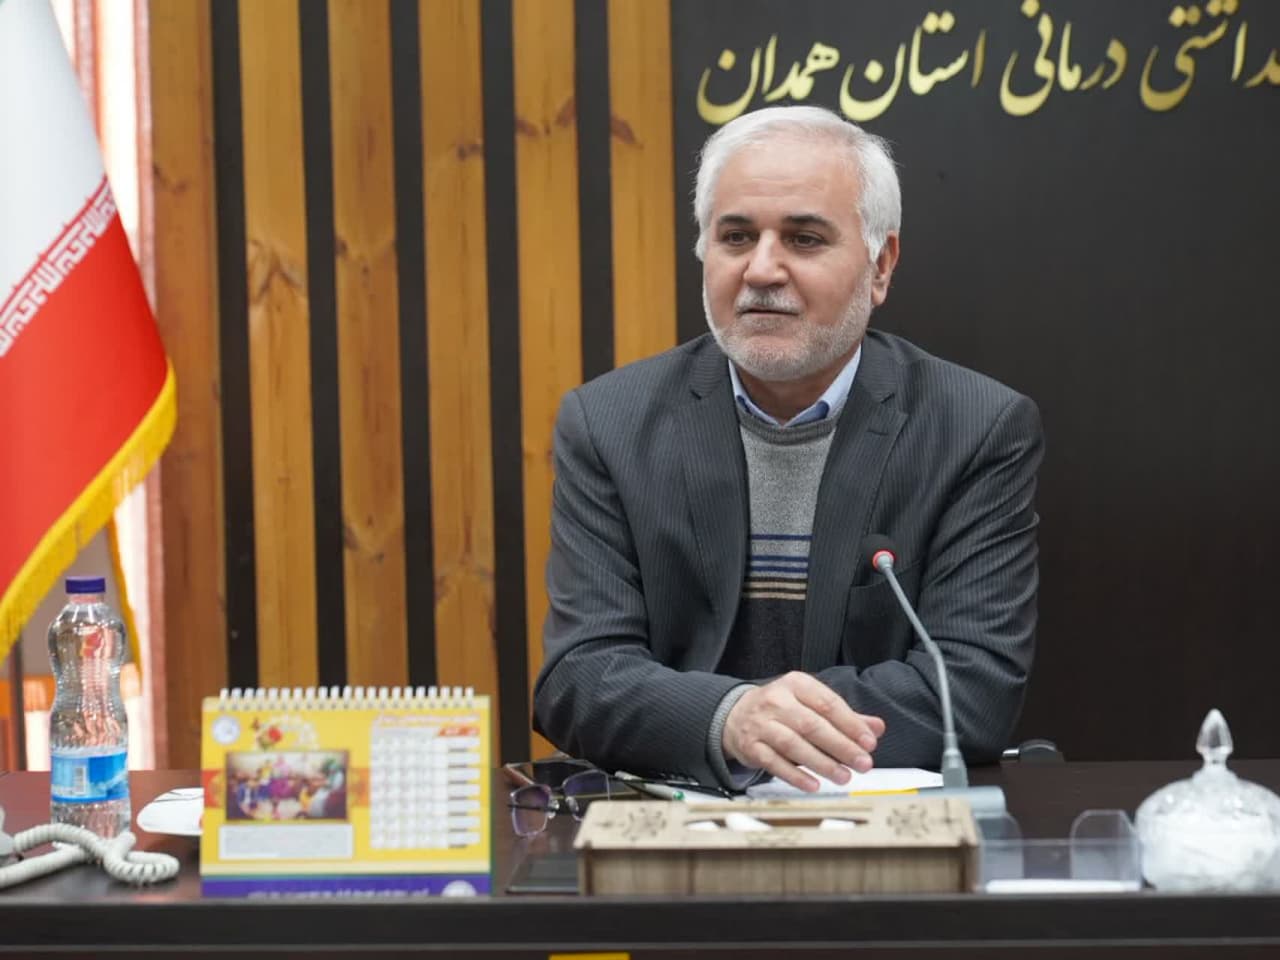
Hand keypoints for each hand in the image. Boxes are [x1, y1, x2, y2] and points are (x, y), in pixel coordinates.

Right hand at [722, 671, 885, 791]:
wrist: (735, 715)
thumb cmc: (781, 709)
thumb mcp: (810, 703)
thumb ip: (844, 716)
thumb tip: (876, 727)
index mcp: (796, 684)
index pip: (828, 703)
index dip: (851, 724)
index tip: (869, 742)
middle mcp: (776, 701)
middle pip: (812, 725)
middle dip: (841, 746)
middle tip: (862, 763)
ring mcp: (761, 724)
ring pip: (793, 745)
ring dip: (822, 763)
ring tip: (844, 776)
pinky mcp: (750, 746)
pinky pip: (774, 763)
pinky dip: (795, 775)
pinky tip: (814, 784)